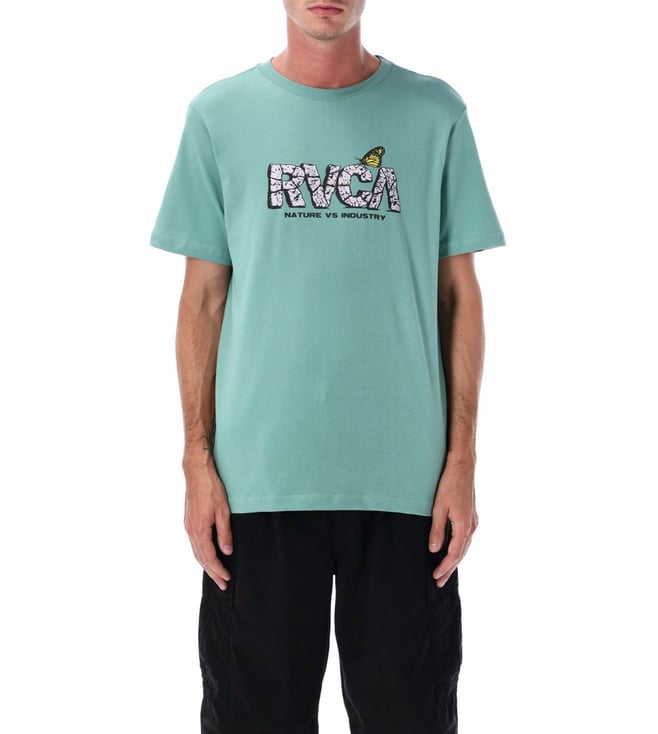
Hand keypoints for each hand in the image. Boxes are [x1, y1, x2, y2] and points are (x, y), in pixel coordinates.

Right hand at [183, 458, 233, 590]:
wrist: (197, 472)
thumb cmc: (211, 488)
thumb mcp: (223, 510)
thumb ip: (225, 533)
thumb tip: (227, 552)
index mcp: (199, 530)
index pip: (209, 557)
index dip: (218, 570)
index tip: (227, 579)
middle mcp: (191, 531)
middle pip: (201, 559)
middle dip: (212, 573)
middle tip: (222, 585)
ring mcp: (188, 526)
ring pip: (196, 552)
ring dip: (206, 565)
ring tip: (216, 575)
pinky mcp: (189, 521)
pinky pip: (194, 544)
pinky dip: (201, 555)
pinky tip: (207, 556)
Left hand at [428, 458, 477, 587]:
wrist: (463, 467)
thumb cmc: (449, 485)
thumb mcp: (438, 508)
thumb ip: (437, 530)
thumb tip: (434, 550)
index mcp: (464, 527)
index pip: (454, 554)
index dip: (444, 567)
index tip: (435, 577)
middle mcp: (471, 527)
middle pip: (461, 554)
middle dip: (450, 569)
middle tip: (440, 582)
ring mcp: (473, 522)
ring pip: (465, 547)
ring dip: (455, 561)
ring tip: (445, 571)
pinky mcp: (471, 516)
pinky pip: (466, 539)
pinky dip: (460, 549)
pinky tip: (454, 551)